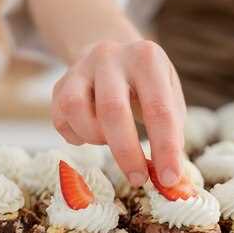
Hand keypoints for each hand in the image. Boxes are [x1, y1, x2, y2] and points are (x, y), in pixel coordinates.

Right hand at [51, 40, 185, 186]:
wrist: (112, 52)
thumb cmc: (148, 84)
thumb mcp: (169, 95)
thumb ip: (173, 131)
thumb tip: (173, 177)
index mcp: (146, 57)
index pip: (159, 109)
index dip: (165, 148)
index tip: (170, 179)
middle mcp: (110, 56)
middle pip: (113, 110)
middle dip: (127, 153)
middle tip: (139, 179)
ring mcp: (81, 68)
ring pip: (77, 111)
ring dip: (96, 138)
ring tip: (111, 140)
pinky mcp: (60, 84)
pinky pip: (60, 119)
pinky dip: (77, 136)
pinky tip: (92, 133)